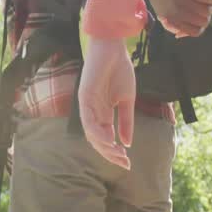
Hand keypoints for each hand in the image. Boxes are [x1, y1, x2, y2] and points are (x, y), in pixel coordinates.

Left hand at [78, 37, 136, 169]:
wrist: (114, 48)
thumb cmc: (120, 70)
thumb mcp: (127, 100)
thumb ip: (126, 121)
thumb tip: (127, 143)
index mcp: (102, 113)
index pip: (106, 138)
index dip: (115, 152)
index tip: (128, 163)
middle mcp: (93, 112)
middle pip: (97, 140)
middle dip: (110, 154)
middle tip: (125, 163)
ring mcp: (87, 105)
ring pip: (91, 133)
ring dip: (104, 146)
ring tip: (118, 154)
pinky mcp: (84, 97)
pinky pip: (88, 120)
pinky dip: (97, 132)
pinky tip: (109, 140)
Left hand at [143, 0, 211, 37]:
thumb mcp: (161, 13)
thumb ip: (170, 25)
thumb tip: (178, 35)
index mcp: (171, 20)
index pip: (195, 32)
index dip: (200, 27)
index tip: (199, 21)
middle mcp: (178, 13)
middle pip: (203, 22)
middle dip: (207, 17)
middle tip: (205, 10)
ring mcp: (183, 1)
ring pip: (207, 11)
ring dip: (211, 7)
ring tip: (209, 3)